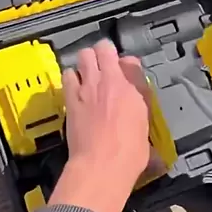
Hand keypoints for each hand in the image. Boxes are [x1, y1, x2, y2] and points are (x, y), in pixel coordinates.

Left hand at [49, 39, 149, 211]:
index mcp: (133, 90)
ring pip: (83, 55)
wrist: (101, 164)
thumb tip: (139, 107)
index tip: (128, 73)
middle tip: (105, 65)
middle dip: (104, 53)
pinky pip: (68, 75)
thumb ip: (141, 110)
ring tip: (87, 72)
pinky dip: (71, 77)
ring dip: (86, 61)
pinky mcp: (70, 98)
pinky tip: (74, 86)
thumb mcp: (144, 130)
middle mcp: (110, 82)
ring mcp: (87, 87)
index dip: (129, 65)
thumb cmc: (129, 153)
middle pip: (104, 48)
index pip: (132, 62)